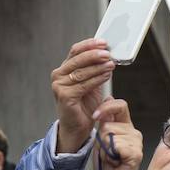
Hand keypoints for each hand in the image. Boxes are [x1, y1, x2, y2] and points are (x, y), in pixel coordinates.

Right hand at [52, 38, 115, 153]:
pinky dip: (97, 79)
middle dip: (94, 54)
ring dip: (98, 66)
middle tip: (108, 53)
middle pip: (77, 59)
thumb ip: (94, 70)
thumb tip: (107, 56)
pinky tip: (107, 75)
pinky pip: (84, 84)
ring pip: (82, 71)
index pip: (75, 51)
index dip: (89, 45)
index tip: (103, 42)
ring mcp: (59, 86)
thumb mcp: (91, 84)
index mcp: (63, 70)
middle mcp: (58, 76)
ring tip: (111, 64)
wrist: (78, 128)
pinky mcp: (64, 96)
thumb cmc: (84, 106)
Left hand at [93, 97, 142, 169]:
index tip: (95, 116)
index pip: (120, 105)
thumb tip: (106, 101)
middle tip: (107, 151)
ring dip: (104, 149)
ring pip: (110, 135)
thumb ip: (105, 122)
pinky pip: (116, 146)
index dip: (106, 107)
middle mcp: (133, 132)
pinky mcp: (136, 153)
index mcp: (126, 126)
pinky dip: (110, 155)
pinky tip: (115, 162)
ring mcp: (136, 143)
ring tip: (111, 157)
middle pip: (108, 124)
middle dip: (101, 139)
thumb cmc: (109, 164)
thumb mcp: (102, 138)